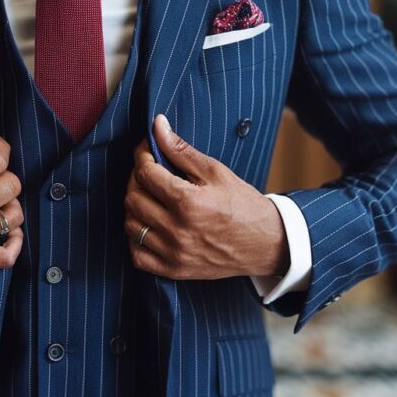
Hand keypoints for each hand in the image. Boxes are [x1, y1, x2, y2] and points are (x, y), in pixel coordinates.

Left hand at [124, 114, 287, 279]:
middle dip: (136, 179)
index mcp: (188, 202)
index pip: (145, 173)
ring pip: (131, 226)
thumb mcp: (216, 171)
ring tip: (150, 198)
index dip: (141, 155)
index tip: (147, 150)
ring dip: (135, 207)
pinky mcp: (174, 270)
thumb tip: (157, 126)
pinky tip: (148, 226)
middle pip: (133, 198)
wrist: (265, 243)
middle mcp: (177, 229)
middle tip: (149, 172)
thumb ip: (182, 150)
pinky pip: (137, 255)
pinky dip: (136, 239)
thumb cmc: (242, 204)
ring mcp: (174, 253)